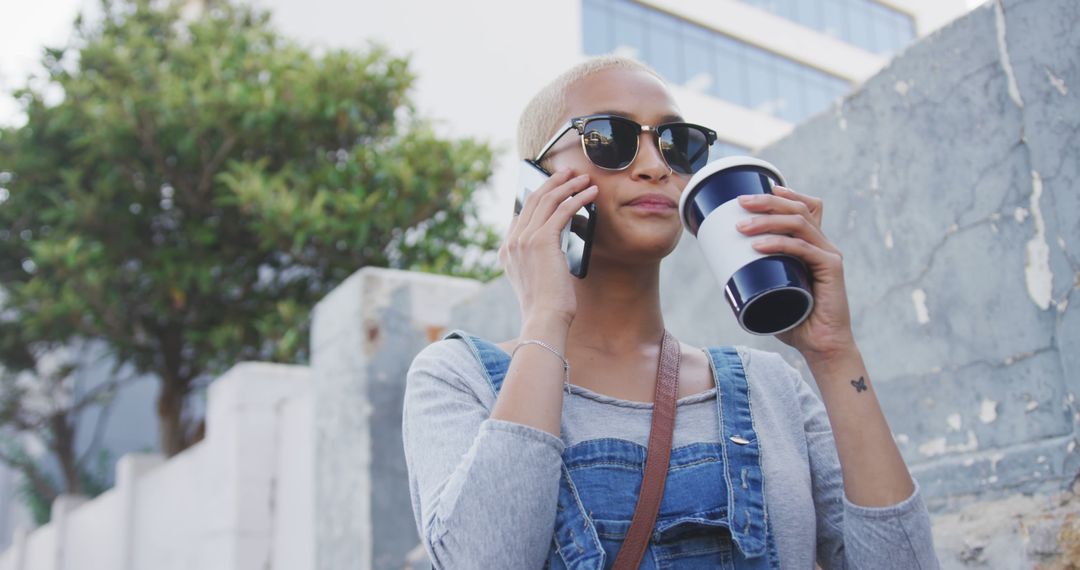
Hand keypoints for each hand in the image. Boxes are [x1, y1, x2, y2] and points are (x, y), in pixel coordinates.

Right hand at [498, 168, 598, 325]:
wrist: (545, 319)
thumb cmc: (547, 304)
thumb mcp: (538, 275)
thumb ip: (540, 255)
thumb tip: (558, 237)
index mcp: (507, 249)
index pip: (522, 213)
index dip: (540, 195)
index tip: (557, 186)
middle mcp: (512, 241)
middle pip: (532, 199)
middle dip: (553, 182)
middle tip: (570, 172)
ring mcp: (524, 239)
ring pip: (547, 200)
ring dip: (568, 185)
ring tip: (584, 178)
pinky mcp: (541, 240)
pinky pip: (562, 210)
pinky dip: (578, 198)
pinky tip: (591, 194)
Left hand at [735, 187, 855, 362]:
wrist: (820, 345)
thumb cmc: (794, 320)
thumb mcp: (772, 293)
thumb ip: (756, 280)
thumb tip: (723, 275)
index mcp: (813, 245)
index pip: (805, 207)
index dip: (785, 194)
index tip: (756, 192)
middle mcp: (823, 245)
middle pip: (798, 208)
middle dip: (768, 201)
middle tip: (740, 203)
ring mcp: (829, 254)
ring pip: (798, 223)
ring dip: (767, 220)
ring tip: (741, 226)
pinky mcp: (832, 268)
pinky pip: (802, 248)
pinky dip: (778, 244)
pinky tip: (757, 246)